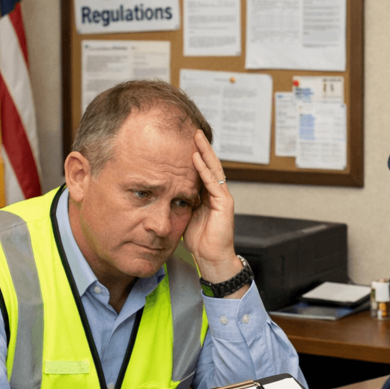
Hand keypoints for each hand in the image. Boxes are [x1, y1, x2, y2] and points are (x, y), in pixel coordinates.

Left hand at [183, 130, 242, 287]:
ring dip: (204, 152)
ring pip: (214, 169)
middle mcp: (217, 193)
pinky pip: (214, 182)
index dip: (195, 155)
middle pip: (210, 165)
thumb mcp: (185, 215)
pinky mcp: (225, 204)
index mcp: (208, 195)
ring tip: (196, 137)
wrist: (211, 258)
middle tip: (193, 130)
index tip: (184, 142)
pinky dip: (204, 170)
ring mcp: (222, 197)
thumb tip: (165, 191)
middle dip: (201, 147)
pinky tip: (196, 158)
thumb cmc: (199, 241)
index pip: (202, 170)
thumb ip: (181, 201)